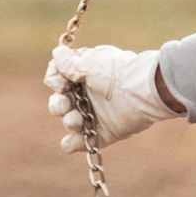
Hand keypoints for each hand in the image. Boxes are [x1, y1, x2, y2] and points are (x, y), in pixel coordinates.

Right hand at [46, 41, 179, 152]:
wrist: (141, 92)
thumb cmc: (117, 73)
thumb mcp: (91, 63)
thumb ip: (70, 62)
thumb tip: (57, 52)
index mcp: (85, 74)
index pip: (58, 78)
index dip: (54, 81)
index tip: (61, 84)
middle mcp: (89, 94)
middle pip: (60, 102)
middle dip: (58, 105)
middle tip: (66, 104)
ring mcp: (96, 115)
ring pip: (69, 121)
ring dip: (69, 122)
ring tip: (77, 121)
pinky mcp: (104, 133)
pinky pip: (81, 142)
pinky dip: (72, 144)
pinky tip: (71, 143)